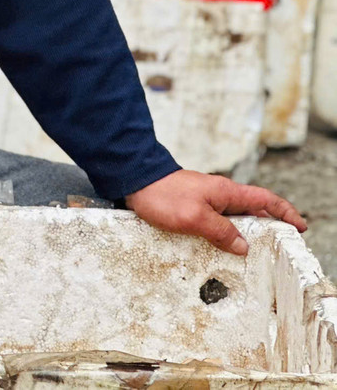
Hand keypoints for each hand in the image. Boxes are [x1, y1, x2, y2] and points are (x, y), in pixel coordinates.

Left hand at [125, 169, 305, 255]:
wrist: (133, 180)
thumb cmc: (163, 195)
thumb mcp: (195, 218)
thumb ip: (221, 232)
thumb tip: (244, 246)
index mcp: (227, 192)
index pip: (265, 200)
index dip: (285, 212)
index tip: (299, 226)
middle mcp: (220, 194)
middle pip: (252, 210)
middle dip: (267, 226)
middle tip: (277, 246)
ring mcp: (206, 199)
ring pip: (233, 217)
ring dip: (244, 231)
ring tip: (251, 252)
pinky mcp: (192, 205)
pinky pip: (216, 220)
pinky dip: (224, 232)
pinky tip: (221, 246)